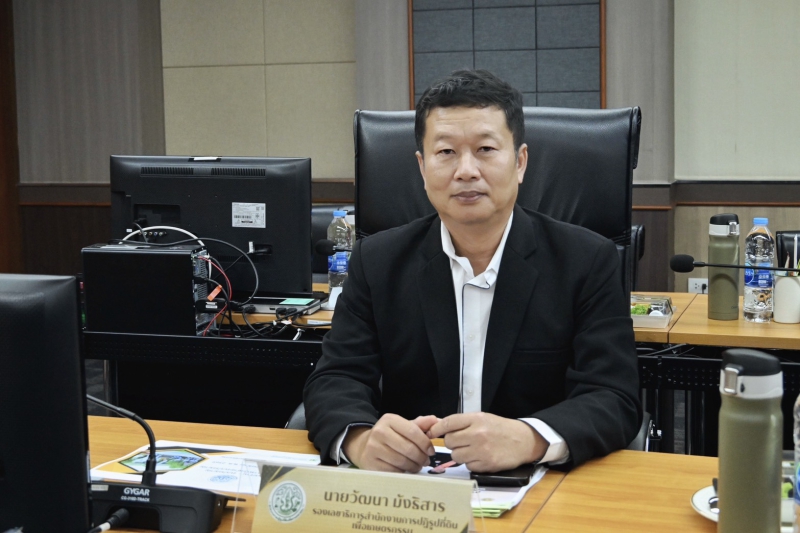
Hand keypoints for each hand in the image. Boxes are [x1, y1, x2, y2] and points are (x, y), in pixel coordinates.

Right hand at [342, 414, 437, 472]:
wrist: (363, 446)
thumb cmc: (389, 436)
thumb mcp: (402, 426)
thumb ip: (420, 424)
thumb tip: (436, 421)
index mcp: (389, 420)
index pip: (413, 432)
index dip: (425, 443)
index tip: (431, 451)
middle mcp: (379, 432)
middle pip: (409, 448)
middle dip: (421, 457)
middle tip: (426, 461)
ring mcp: (373, 448)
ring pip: (402, 461)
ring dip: (414, 466)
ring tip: (417, 466)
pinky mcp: (370, 463)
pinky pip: (394, 471)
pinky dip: (403, 472)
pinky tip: (405, 469)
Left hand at [428, 412, 545, 472]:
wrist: (523, 441)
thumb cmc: (500, 428)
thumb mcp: (482, 418)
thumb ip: (462, 422)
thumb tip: (438, 426)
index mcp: (476, 419)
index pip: (448, 423)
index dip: (436, 429)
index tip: (431, 432)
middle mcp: (478, 434)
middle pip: (449, 441)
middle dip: (452, 442)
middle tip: (461, 441)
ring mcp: (482, 451)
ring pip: (456, 456)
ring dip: (460, 453)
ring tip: (471, 449)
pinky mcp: (486, 465)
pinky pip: (467, 466)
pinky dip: (471, 462)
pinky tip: (480, 457)